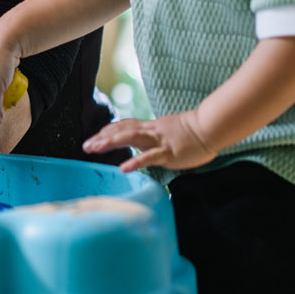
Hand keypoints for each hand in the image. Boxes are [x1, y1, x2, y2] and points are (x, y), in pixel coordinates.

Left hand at [83, 111, 217, 173]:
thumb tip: (146, 145)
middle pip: (121, 130)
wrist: (209, 127)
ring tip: (94, 149)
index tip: (95, 136)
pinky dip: (135, 162)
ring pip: (130, 138)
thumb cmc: (191, 132)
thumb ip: (155, 137)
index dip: (108, 130)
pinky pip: (150, 157)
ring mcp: (158, 141)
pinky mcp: (168, 152)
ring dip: (110, 143)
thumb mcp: (167, 131)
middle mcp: (150, 131)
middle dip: (102, 138)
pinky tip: (123, 167)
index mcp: (150, 127)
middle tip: (85, 146)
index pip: (124, 126)